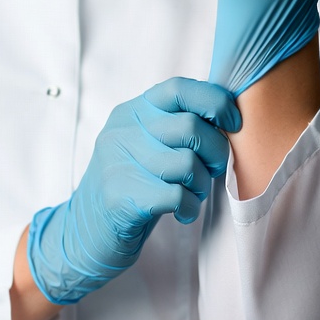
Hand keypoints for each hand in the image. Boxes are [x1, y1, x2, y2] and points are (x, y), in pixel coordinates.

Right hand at [27, 78, 239, 304]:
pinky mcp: (121, 196)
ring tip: (193, 195)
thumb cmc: (132, 186)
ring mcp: (118, 163)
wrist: (86, 231)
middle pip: (190, 127)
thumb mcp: (147, 145)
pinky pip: (176, 195)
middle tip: (212, 171)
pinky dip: (189, 207)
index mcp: (133, 112)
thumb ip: (177, 128)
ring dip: (202, 185)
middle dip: (216, 152)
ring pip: (187, 163)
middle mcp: (122, 131)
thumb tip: (229, 120)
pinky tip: (182, 213)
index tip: (233, 124)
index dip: (214, 102)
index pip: (178, 89)